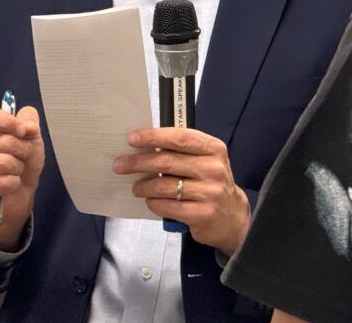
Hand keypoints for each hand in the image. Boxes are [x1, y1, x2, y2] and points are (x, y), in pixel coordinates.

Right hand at [0, 103, 44, 251]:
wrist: (18, 193)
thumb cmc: (21, 161)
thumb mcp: (31, 137)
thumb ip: (30, 123)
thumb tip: (27, 125)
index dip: (4, 119)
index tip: (22, 130)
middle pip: (5, 140)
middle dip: (24, 150)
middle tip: (22, 158)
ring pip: (5, 162)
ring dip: (18, 168)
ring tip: (13, 171)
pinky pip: (3, 182)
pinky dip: (13, 184)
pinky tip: (7, 185)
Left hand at [114, 127, 249, 255]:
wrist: (231, 216)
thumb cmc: (210, 182)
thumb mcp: (205, 160)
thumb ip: (182, 151)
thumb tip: (146, 145)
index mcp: (214, 149)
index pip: (180, 138)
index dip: (154, 137)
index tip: (132, 138)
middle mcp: (214, 168)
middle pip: (167, 162)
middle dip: (138, 162)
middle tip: (120, 165)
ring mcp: (210, 192)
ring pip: (164, 186)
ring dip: (143, 187)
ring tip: (136, 188)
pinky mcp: (202, 214)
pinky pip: (167, 206)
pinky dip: (153, 203)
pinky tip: (151, 201)